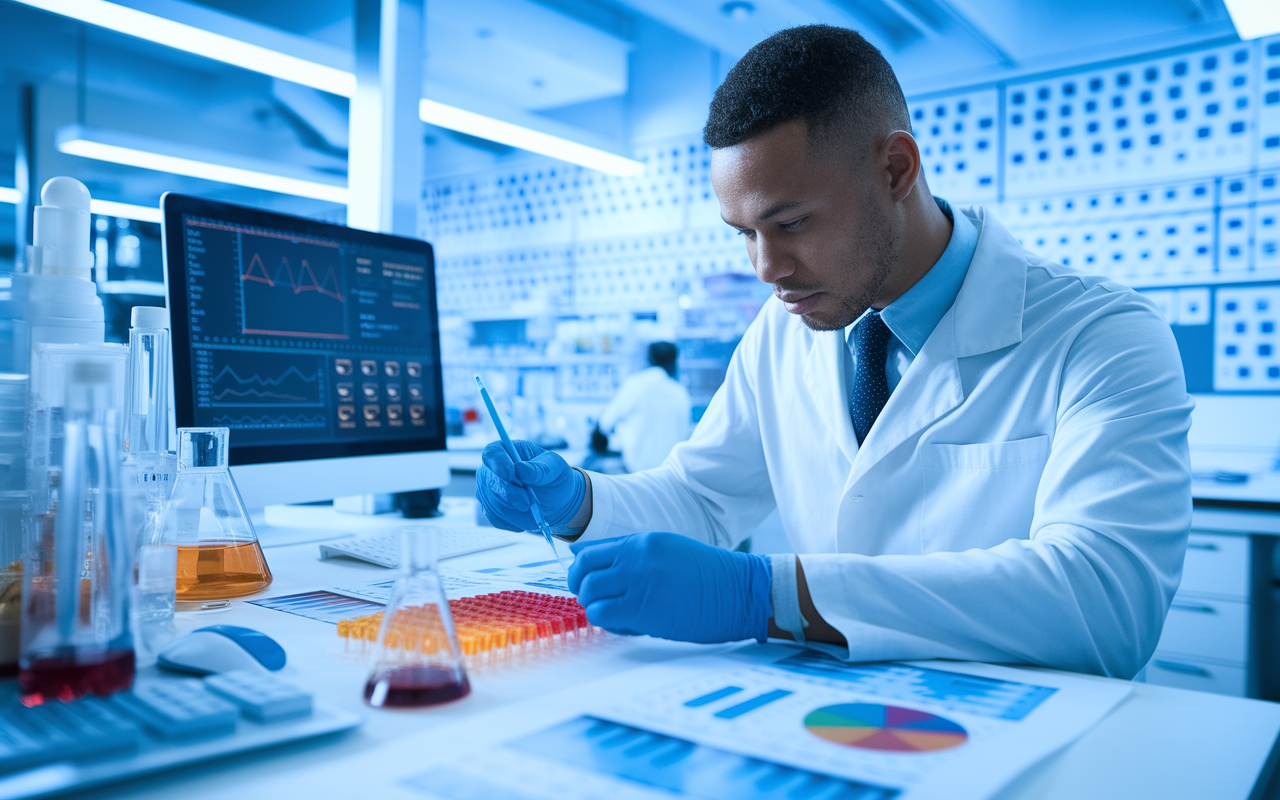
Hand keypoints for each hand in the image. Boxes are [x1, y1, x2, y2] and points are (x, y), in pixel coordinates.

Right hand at [476, 440, 584, 531]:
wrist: (555, 500)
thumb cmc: (554, 477)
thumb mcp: (555, 468)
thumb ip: (539, 468)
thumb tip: (520, 468)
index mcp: (507, 450)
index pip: (492, 453)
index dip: (498, 463)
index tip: (511, 475)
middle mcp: (492, 469)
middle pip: (488, 479)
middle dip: (508, 492)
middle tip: (527, 502)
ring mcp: (489, 490)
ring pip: (492, 501)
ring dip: (514, 508)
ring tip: (533, 507)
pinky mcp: (491, 510)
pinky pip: (496, 518)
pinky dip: (513, 520)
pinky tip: (527, 515)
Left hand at [568, 532, 770, 643]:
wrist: (740, 591)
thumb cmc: (707, 575)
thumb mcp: (667, 549)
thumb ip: (629, 553)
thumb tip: (584, 555)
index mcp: (642, 541)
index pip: (589, 552)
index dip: (580, 571)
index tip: (585, 583)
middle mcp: (636, 558)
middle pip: (583, 573)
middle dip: (583, 590)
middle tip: (597, 601)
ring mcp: (640, 583)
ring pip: (590, 596)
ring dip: (596, 608)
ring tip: (615, 613)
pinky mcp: (646, 611)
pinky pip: (604, 616)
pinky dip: (607, 623)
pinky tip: (625, 624)